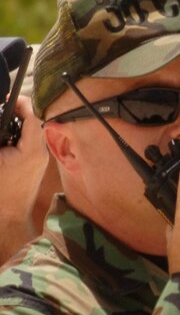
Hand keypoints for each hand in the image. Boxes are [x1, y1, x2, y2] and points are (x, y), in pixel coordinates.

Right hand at [0, 96, 49, 255]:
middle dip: (18, 113)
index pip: (32, 118)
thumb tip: (5, 123)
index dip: (20, 104)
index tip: (9, 98)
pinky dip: (18, 137)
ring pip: (31, 133)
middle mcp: (40, 153)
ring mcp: (40, 160)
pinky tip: (6, 139)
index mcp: (31, 150)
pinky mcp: (35, 166)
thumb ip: (2, 135)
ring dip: (17, 125)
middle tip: (4, 106)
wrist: (7, 216)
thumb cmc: (0, 190)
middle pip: (32, 124)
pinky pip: (29, 144)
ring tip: (5, 118)